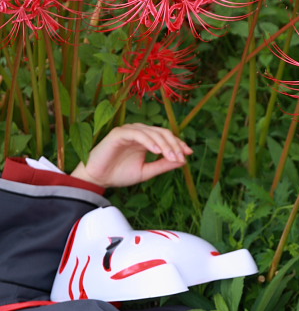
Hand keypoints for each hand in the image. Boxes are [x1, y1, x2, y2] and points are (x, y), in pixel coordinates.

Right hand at [71, 124, 192, 187]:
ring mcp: (129, 131)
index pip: (166, 137)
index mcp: (146, 140)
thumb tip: (183, 161)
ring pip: (152, 132)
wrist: (98, 179)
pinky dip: (149, 141)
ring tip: (171, 156)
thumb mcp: (146, 171)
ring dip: (164, 144)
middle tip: (181, 157)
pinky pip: (137, 134)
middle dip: (174, 144)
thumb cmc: (119, 174)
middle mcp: (139, 133)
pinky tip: (157, 151)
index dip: (178, 144)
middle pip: (162, 132)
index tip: (188, 154)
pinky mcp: (119, 133)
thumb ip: (162, 165)